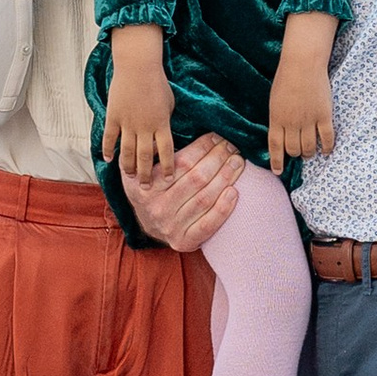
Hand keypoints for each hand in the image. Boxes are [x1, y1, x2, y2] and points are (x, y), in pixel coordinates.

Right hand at [99, 26, 174, 181]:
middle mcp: (144, 127)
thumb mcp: (169, 103)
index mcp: (161, 124)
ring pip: (127, 151)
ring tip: (128, 177)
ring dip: (128, 166)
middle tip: (145, 187)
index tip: (168, 179)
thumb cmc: (157, 82)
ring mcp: (127, 123)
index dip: (167, 167)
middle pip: (145, 157)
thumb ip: (165, 120)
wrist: (138, 66)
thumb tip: (163, 134)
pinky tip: (108, 159)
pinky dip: (108, 149)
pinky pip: (110, 137)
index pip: (166, 152)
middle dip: (145, 174)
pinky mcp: (114, 116)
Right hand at [124, 131, 242, 252]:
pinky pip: (208, 225)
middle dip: (218, 159)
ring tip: (238, 162)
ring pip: (205, 198)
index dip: (202, 148)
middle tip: (232, 146)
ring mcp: (170, 226)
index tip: (217, 137)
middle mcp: (156, 207)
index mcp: (145, 186)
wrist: (147, 226)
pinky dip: (223, 208)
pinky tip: (234, 192)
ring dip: (226, 178)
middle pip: (196, 179)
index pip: (181, 163)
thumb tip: (166, 133)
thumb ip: (150, 153)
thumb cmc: (149, 190)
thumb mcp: (138, 170)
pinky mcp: (184, 241)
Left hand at [268, 58, 334, 173]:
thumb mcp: (274, 100)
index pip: (275, 146)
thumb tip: (280, 135)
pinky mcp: (324, 116)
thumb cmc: (286, 79)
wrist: (303, 64)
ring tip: (310, 152)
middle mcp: (292, 123)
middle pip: (293, 149)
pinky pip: (326, 138)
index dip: (277, 161)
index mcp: (276, 118)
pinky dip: (327, 147)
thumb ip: (277, 118)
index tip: (278, 171)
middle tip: (298, 153)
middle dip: (295, 154)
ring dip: (309, 153)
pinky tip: (326, 151)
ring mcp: (309, 120)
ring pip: (309, 147)